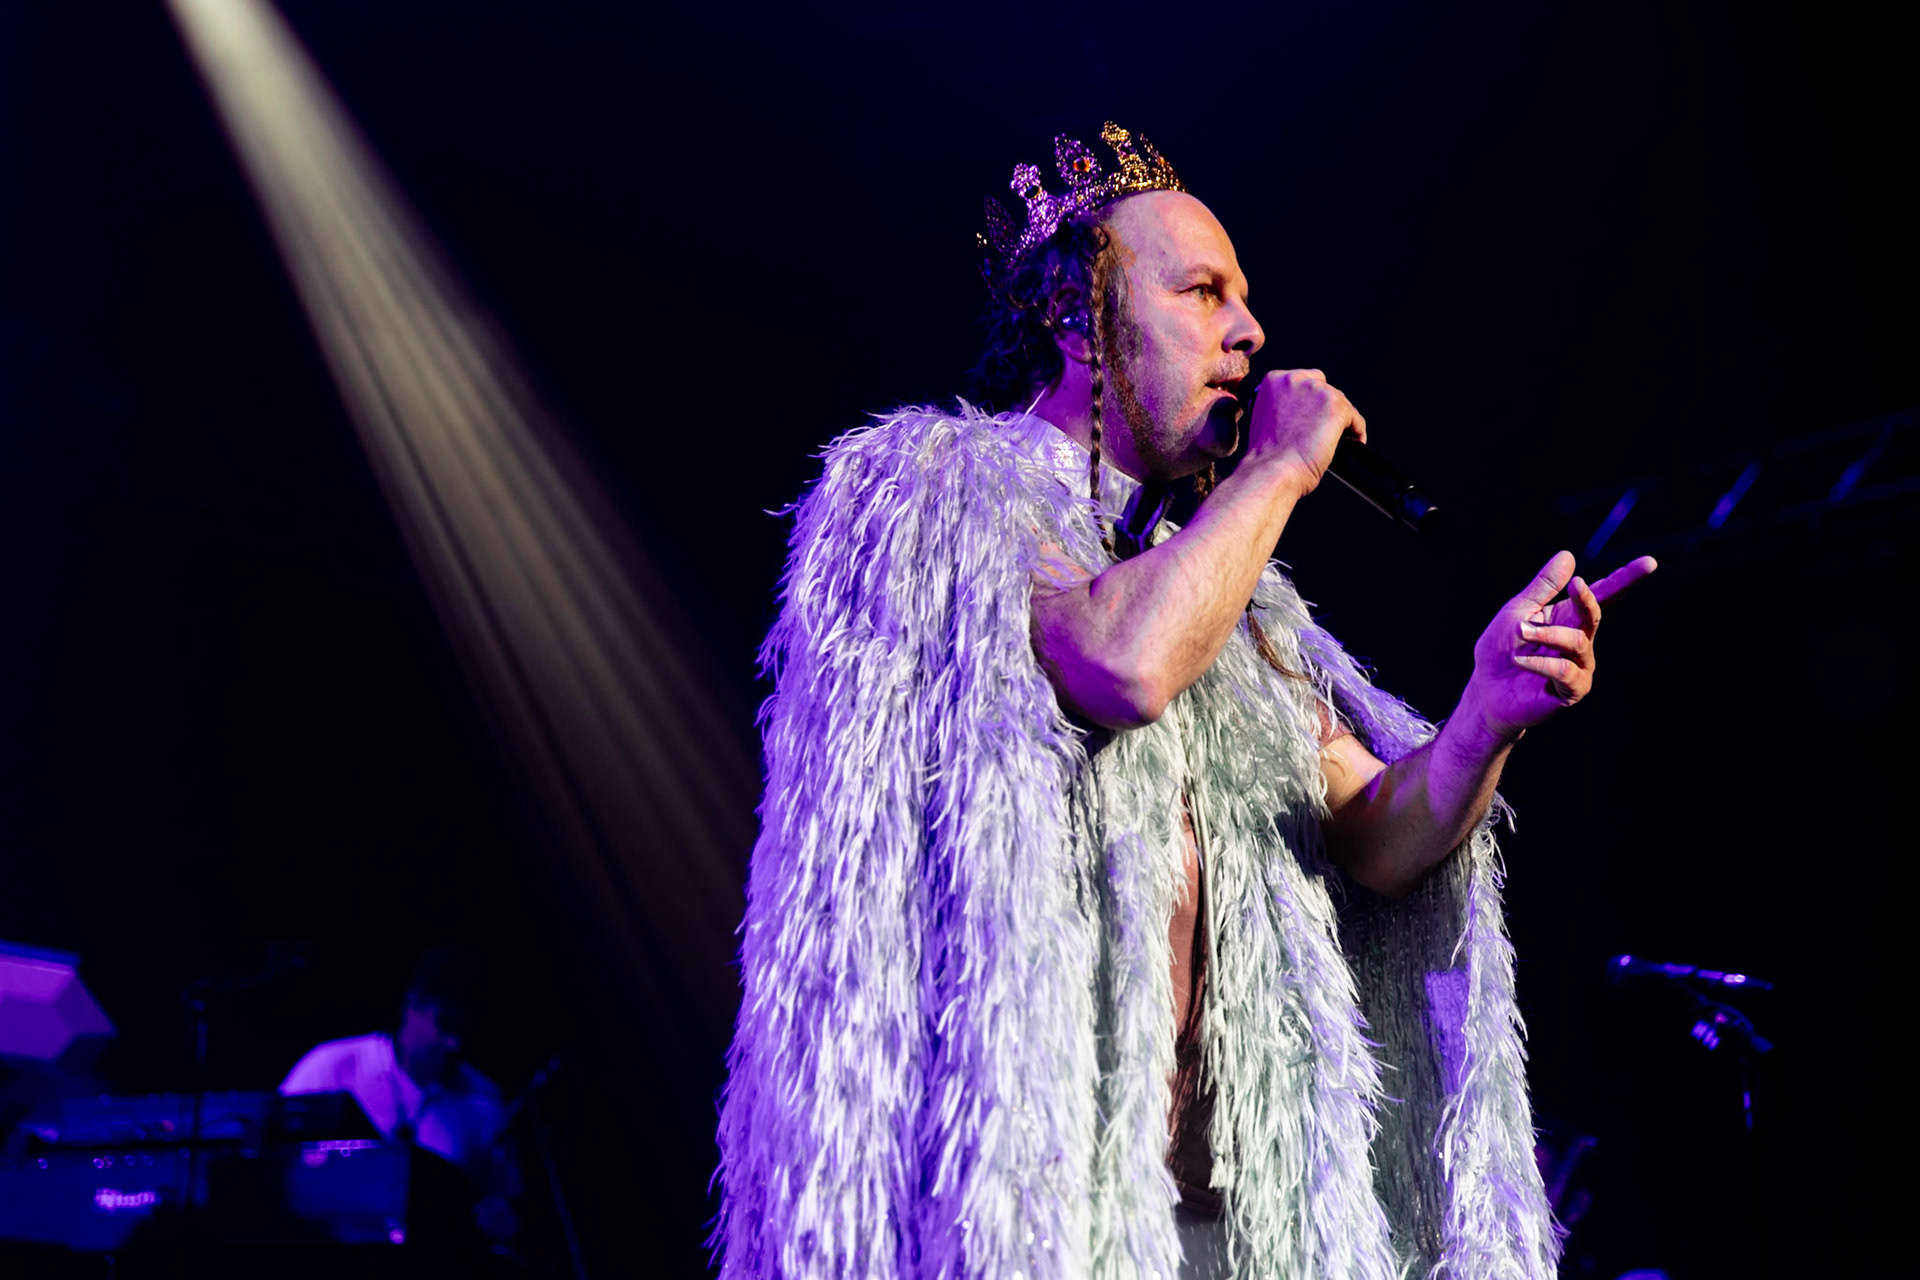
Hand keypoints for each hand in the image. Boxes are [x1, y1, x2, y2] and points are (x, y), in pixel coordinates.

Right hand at [1241, 368, 1364, 492]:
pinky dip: (1356, 432)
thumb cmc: (1266, 456)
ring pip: (1342, 404)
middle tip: (1322, 432)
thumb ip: (1281, 406)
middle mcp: (1295, 380)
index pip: (1306, 380)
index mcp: (1274, 380)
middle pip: (1326, 389)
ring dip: (1341, 421)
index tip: (1311, 417)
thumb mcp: (1264, 419)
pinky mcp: (1337, 408)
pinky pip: (1356, 419)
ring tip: (1336, 441)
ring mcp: (1318, 392)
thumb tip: (1302, 412)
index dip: (1311, 400)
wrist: (1272, 471)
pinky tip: (1351, 445)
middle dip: (1326, 410)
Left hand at [1465, 550, 1656, 741]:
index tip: (1649, 562)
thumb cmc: (1501, 649)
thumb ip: (1544, 587)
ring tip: (1520, 632)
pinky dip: (1541, 663)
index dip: (1626, 578)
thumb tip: (1568, 554)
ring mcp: (1581, 666)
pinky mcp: (1573, 691)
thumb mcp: (1518, 612)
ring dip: (1547, 634)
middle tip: (1576, 585)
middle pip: (1595, 615)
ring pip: (1577, 642)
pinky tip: (1520, 660)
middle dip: (1588, 598)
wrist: (1486, 691)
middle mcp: (1581, 640)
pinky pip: (1565, 671)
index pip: (1602, 594)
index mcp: (1569, 616)